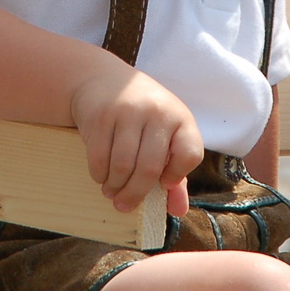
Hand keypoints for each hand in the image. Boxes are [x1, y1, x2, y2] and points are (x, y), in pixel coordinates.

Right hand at [70, 65, 202, 216]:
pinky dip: (100, 174)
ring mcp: (128, 111)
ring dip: (115, 186)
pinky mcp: (102, 115)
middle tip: (125, 206)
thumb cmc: (142, 117)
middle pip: (150, 167)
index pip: (190, 154)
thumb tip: (178, 210)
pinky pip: (99, 156)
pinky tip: (102, 177)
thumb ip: (176, 172)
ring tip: (112, 192)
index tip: (164, 184)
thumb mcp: (165, 136)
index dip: (178, 175)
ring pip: (122, 165)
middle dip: (135, 193)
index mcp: (181, 118)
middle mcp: (157, 112)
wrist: (104, 80)